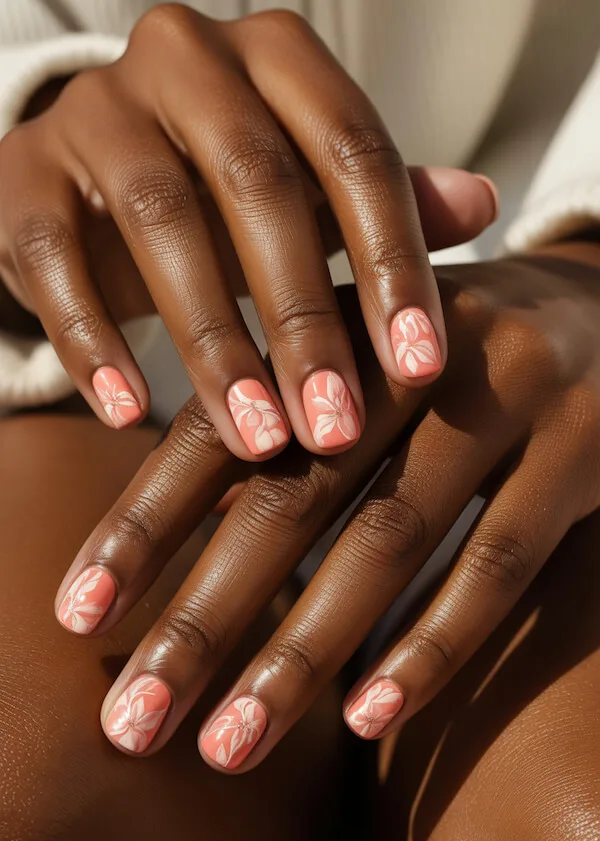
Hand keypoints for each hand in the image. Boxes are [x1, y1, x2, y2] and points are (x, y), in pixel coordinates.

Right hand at [0, 4, 496, 455]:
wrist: (98, 176)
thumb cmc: (225, 195)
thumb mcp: (311, 191)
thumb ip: (384, 198)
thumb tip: (480, 204)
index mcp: (276, 58)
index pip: (354, 152)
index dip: (392, 265)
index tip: (420, 369)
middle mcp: (186, 58)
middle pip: (259, 186)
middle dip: (303, 321)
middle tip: (335, 429)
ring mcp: (96, 109)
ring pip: (160, 221)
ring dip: (213, 344)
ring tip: (256, 440)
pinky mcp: (24, 173)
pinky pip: (53, 255)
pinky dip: (91, 340)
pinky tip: (128, 415)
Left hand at [54, 246, 599, 767]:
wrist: (597, 310)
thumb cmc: (445, 353)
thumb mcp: (353, 363)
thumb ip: (276, 425)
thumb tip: (181, 529)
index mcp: (334, 325)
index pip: (217, 429)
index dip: (143, 526)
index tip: (77, 618)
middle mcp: (413, 354)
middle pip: (291, 498)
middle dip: (204, 619)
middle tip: (136, 721)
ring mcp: (506, 400)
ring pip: (390, 542)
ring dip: (302, 654)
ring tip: (228, 745)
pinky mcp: (579, 456)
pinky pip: (497, 566)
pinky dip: (429, 645)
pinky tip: (367, 719)